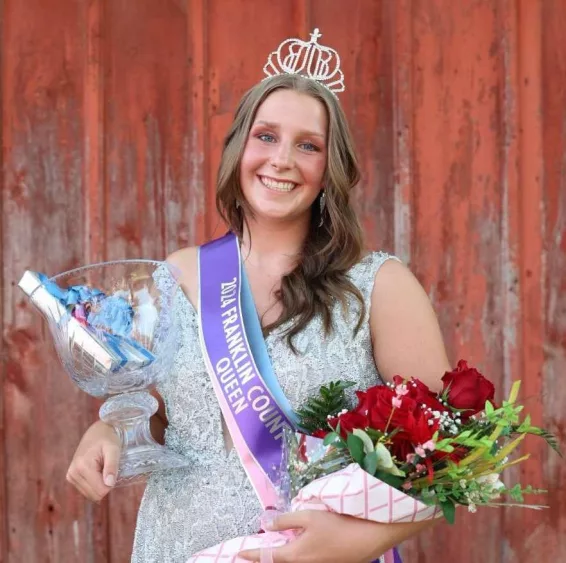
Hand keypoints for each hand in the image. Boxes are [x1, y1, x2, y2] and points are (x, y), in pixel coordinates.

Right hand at [66, 420, 120, 501]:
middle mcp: (73, 473)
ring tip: (101, 467)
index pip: (101, 490)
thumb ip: (112, 466)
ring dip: (99, 484)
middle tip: (107, 468)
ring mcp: (70, 476)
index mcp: (82, 466)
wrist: (97, 432)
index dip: (111, 483)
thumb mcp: (113, 449)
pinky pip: (86, 490)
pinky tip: (96, 470)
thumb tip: (109, 484)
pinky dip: (94, 483)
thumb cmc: (108, 439)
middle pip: (95, 495)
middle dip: (105, 484)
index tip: (112, 469)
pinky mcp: (71, 477)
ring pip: (90, 494)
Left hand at [238, 510, 386, 562]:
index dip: (252, 554)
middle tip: (251, 554)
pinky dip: (293, 558)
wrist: (368, 538)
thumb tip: (266, 523)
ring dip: (279, 558)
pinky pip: (304, 562)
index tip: (239, 553)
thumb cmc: (338, 524)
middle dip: (264, 559)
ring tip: (271, 552)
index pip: (267, 556)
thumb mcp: (310, 516)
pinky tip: (295, 549)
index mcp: (296, 555)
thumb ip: (286, 520)